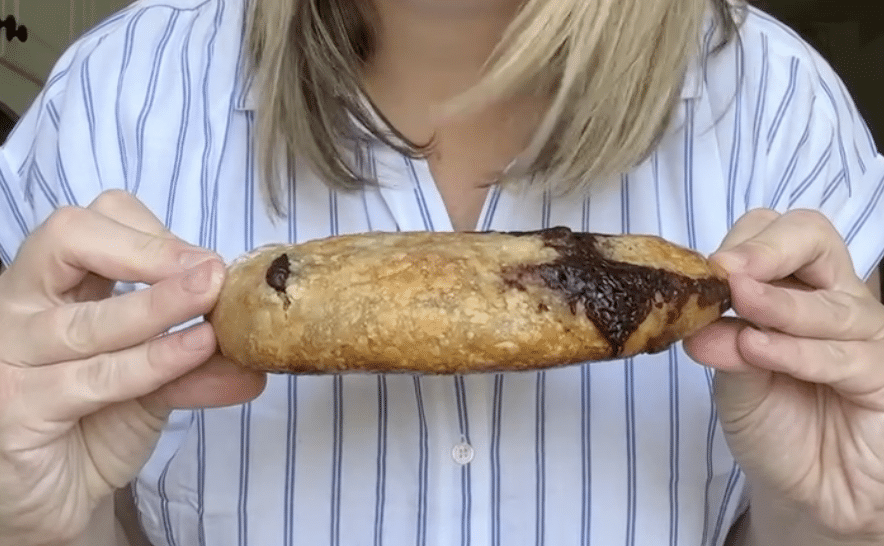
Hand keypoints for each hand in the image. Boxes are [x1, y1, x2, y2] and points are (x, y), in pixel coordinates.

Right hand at [0, 190, 265, 545]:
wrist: (57, 497)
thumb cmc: (97, 421)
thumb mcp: (155, 377)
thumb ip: (197, 356)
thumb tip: (257, 347)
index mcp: (54, 284)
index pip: (89, 223)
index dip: (149, 233)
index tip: (205, 261)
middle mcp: (22, 307)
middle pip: (68, 239)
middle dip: (149, 251)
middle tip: (212, 272)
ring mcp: (11, 355)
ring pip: (89, 319)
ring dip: (163, 308)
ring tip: (217, 312)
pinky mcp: (17, 407)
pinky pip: (93, 378)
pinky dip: (153, 362)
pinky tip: (196, 351)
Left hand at [684, 209, 883, 539]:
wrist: (804, 489)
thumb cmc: (772, 421)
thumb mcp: (733, 376)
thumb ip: (721, 341)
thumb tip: (692, 315)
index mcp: (797, 285)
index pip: (779, 232)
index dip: (745, 243)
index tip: (707, 269)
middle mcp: (835, 298)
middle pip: (814, 239)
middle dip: (768, 251)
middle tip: (727, 271)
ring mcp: (866, 336)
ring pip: (831, 303)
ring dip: (778, 305)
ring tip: (737, 306)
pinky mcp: (883, 377)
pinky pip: (845, 356)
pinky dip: (796, 350)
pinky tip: (758, 348)